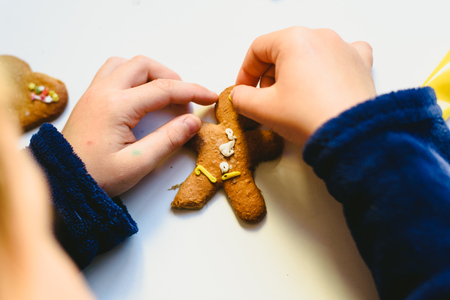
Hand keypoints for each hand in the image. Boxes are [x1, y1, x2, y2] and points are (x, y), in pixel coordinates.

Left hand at [62, 55, 217, 196]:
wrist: (61, 183)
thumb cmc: (96, 177)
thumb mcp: (137, 164)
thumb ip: (168, 140)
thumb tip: (193, 121)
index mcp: (116, 107)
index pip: (163, 89)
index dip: (191, 91)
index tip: (210, 96)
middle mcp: (103, 92)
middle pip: (143, 66)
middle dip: (170, 77)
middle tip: (184, 98)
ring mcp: (94, 93)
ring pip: (125, 64)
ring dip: (149, 73)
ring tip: (163, 93)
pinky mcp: (90, 99)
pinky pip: (112, 72)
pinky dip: (132, 76)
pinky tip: (140, 96)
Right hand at [231, 26, 375, 143]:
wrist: (351, 135)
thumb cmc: (309, 116)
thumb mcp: (262, 109)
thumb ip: (241, 98)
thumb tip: (240, 95)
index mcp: (293, 39)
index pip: (257, 50)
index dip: (245, 73)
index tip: (244, 92)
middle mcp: (320, 36)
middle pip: (282, 51)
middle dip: (269, 76)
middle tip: (267, 101)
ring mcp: (343, 48)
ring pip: (308, 54)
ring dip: (294, 74)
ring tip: (293, 100)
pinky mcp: (360, 63)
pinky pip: (339, 56)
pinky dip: (327, 67)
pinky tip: (324, 82)